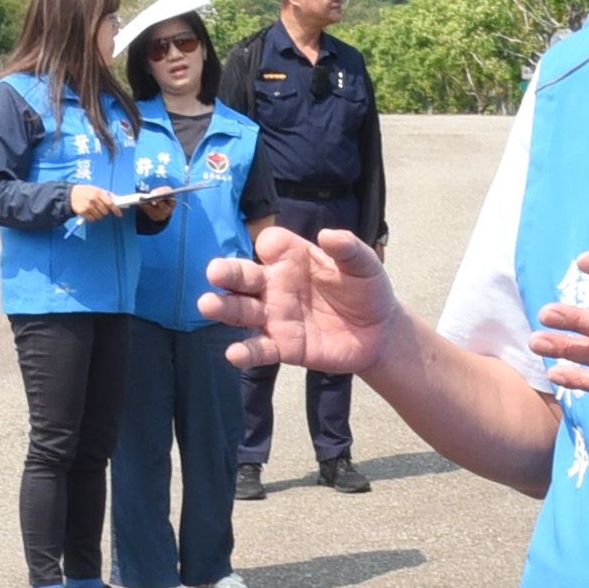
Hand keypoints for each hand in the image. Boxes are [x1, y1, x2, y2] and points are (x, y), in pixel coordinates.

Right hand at [65, 182, 123, 222]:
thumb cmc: (86, 191)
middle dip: (105, 211)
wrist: (71, 194)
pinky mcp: (82, 212)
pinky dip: (92, 218)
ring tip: (94, 209)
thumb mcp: (97, 189)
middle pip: (105, 211)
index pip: (110, 203)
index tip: (119, 214)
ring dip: (99, 215)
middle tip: (101, 208)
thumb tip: (118, 199)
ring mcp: (87, 206)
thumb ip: (108, 194)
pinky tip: (89, 212)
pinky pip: (92, 219)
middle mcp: (93, 199)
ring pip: (99, 216)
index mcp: (98, 192)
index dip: (116, 210)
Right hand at [209, 223, 404, 377]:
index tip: (272, 251)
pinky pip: (259, 349)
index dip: (270, 247)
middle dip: (227, 273)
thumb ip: (348, 249)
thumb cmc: (367, 291)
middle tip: (214, 273)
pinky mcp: (283, 347)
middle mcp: (276, 285)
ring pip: (242, 311)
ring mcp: (276, 316)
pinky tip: (234, 353)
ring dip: (224, 308)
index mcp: (293, 258)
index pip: (270, 244)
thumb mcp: (365, 265)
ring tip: (208, 305)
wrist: (380, 333)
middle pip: (243, 276)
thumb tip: (328, 235)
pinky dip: (246, 352)